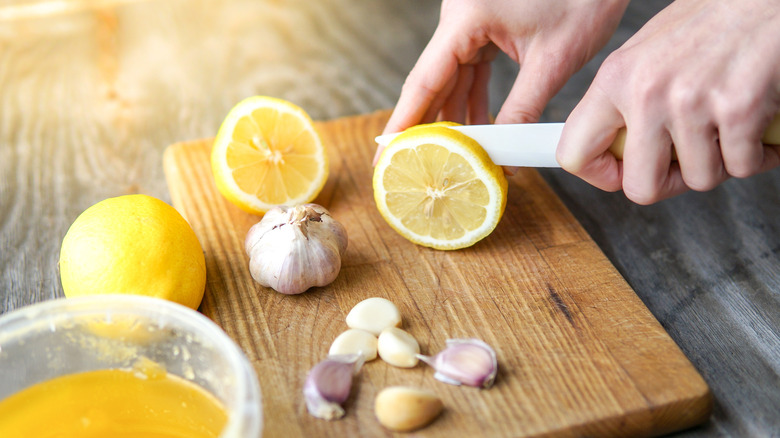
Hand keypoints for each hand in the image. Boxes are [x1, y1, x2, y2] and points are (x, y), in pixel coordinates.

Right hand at [375, 0, 628, 163]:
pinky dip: (471, 97)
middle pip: (430, 81)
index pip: (424, 80)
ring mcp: (468, 20)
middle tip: (410, 166)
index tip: (385, 156)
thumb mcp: (553, 61)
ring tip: (450, 157)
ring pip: (449, 78)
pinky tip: (477, 129)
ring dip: (452, 116)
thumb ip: (521, 109)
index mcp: (466, 18)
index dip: (404, 123)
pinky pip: (468, 67)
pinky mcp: (482, 25)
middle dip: (425, 125)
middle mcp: (458, 16)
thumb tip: (504, 155)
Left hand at [556, 0, 779, 203]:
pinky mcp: (738, 109)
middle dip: (668, 182)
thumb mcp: (647, 53)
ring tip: (726, 129)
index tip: (623, 171)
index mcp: (615, 78)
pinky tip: (758, 125)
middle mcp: (646, 92)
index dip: (603, 175)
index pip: (574, 154)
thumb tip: (613, 146)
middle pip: (640, 187)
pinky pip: (741, 166)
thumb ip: (624, 101)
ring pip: (698, 180)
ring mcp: (690, 103)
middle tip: (684, 163)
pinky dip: (757, 154)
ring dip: (717, 163)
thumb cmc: (713, 20)